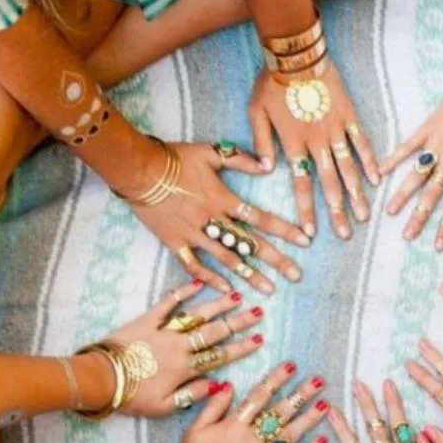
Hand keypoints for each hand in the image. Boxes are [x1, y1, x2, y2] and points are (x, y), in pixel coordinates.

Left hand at [105, 280, 263, 415]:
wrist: (101, 379)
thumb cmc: (132, 397)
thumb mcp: (164, 407)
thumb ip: (194, 395)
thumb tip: (219, 385)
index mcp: (186, 368)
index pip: (221, 356)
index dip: (242, 348)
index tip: (260, 340)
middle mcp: (181, 346)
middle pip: (216, 332)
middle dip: (239, 322)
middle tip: (258, 312)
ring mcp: (164, 330)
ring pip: (198, 315)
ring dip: (219, 305)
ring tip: (238, 295)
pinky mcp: (147, 320)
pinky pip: (167, 303)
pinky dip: (182, 292)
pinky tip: (197, 282)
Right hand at [128, 141, 309, 294]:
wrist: (136, 168)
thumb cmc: (174, 158)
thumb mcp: (210, 152)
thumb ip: (241, 159)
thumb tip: (268, 165)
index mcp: (223, 199)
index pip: (261, 218)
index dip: (285, 230)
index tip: (305, 241)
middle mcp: (212, 220)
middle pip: (249, 244)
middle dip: (275, 260)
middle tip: (296, 275)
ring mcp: (193, 233)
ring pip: (226, 259)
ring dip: (250, 275)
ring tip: (269, 290)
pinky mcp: (174, 242)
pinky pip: (193, 265)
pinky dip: (209, 278)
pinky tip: (226, 289)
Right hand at [174, 361, 328, 442]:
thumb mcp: (195, 429)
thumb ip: (213, 407)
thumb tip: (228, 385)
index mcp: (235, 423)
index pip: (260, 395)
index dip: (277, 379)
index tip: (292, 366)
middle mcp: (253, 437)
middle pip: (281, 411)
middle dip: (301, 394)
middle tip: (319, 381)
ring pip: (291, 434)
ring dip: (309, 419)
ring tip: (326, 404)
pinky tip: (322, 442)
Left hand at [249, 64, 379, 239]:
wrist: (295, 52)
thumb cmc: (271, 81)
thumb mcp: (255, 112)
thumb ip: (260, 142)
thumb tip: (263, 170)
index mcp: (292, 145)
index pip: (300, 185)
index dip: (306, 209)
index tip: (310, 232)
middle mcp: (316, 143)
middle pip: (328, 184)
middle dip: (337, 212)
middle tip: (345, 234)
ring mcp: (335, 130)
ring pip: (348, 169)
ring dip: (356, 194)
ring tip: (364, 216)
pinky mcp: (348, 116)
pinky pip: (361, 142)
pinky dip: (369, 161)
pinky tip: (376, 180)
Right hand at [380, 75, 442, 250]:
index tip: (436, 246)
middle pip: (430, 197)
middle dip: (418, 218)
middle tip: (406, 235)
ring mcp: (436, 148)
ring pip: (415, 176)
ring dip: (402, 195)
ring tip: (389, 211)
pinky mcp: (427, 130)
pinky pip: (407, 147)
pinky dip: (393, 158)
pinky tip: (380, 172)